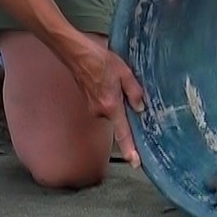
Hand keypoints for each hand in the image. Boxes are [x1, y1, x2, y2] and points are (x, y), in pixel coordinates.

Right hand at [70, 40, 146, 167]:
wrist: (76, 53)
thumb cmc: (99, 60)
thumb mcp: (124, 72)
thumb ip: (134, 92)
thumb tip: (140, 108)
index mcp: (111, 106)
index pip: (123, 133)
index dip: (130, 149)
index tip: (135, 162)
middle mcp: (100, 111)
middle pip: (120, 118)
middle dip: (125, 106)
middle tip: (122, 85)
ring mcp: (93, 108)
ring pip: (113, 110)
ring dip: (117, 99)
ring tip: (113, 79)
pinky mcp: (89, 103)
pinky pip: (105, 105)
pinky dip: (109, 96)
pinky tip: (107, 81)